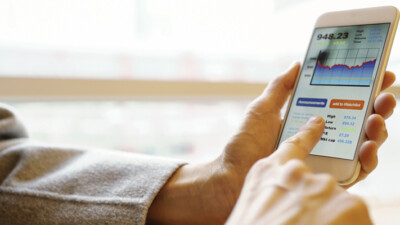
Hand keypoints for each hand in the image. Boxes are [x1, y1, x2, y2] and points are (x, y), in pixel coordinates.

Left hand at [147, 63, 394, 223]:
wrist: (233, 175)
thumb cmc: (245, 142)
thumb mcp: (262, 108)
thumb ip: (280, 87)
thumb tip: (298, 63)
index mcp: (309, 119)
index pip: (343, 102)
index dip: (364, 88)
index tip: (380, 74)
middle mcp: (322, 138)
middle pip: (359, 120)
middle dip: (377, 106)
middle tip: (385, 95)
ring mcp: (326, 157)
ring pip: (363, 143)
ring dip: (377, 130)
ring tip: (376, 118)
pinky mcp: (327, 178)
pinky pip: (356, 170)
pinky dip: (368, 158)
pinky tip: (368, 146)